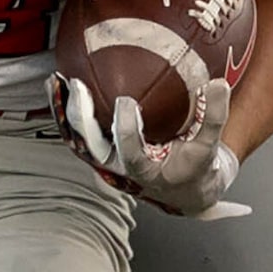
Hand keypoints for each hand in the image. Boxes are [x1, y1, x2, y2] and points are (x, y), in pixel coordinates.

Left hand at [52, 74, 245, 218]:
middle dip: (80, 118)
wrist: (182, 191)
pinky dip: (65, 109)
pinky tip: (57, 83)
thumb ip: (213, 118)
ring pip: (77, 138)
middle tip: (76, 88)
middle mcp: (117, 168)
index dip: (125, 130)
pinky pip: (76, 130)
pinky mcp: (98, 148)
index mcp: (145, 171)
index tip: (126, 102)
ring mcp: (104, 159)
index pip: (130, 152)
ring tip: (54, 80)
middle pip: (91, 145)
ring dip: (63, 111)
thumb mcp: (208, 148)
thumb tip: (217, 84)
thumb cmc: (195, 168)